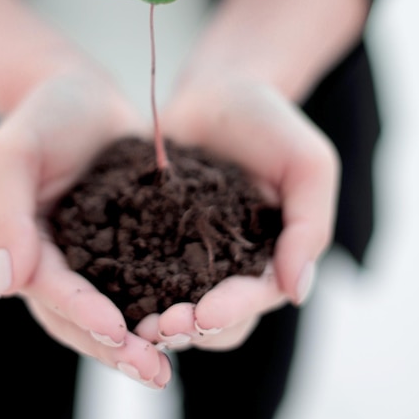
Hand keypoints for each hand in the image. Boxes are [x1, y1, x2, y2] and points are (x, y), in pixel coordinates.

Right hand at [0, 69, 170, 387]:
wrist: (83, 94)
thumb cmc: (44, 114)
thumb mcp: (15, 151)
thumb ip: (6, 212)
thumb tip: (5, 285)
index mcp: (18, 246)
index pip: (47, 289)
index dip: (79, 312)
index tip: (117, 331)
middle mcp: (51, 261)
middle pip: (77, 316)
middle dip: (113, 345)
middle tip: (155, 371)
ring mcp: (87, 256)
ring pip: (109, 309)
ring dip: (137, 340)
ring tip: (172, 364)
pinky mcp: (121, 244)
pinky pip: (137, 283)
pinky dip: (156, 305)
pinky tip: (188, 321)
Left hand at [135, 76, 338, 351]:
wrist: (220, 91)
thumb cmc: (271, 123)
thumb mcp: (309, 165)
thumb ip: (310, 226)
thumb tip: (296, 292)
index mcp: (272, 256)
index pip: (255, 298)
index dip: (230, 312)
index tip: (201, 315)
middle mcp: (232, 264)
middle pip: (216, 318)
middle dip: (190, 327)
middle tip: (158, 327)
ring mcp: (192, 252)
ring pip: (178, 304)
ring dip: (158, 318)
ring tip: (132, 322)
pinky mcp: (156, 234)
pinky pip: (144, 269)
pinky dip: (130, 286)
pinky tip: (108, 292)